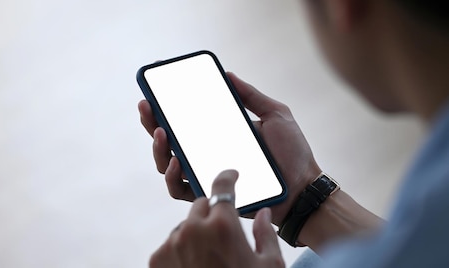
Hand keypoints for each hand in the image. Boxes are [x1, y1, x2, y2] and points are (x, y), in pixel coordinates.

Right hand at [138, 72, 321, 224]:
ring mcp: (204, 174)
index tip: (153, 89)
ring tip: (161, 132)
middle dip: (150, 122)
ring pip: (165, 163)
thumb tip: (228, 74)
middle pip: (167, 139)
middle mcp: (205, 154)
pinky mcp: (208, 194)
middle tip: (147, 106)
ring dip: (157, 148)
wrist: (303, 188)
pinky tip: (175, 162)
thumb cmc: (292, 153)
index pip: (184, 119)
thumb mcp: (275, 115)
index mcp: (216, 134)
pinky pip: (179, 188)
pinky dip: (172, 176)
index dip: (164, 106)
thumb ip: (251, 96)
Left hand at [149, 170, 284, 267]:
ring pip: (184, 226)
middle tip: (224, 233)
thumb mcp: (270, 266)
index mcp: (223, 225)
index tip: (230, 175)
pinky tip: (194, 267)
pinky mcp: (156, 259)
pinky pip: (170, 244)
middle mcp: (193, 229)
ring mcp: (172, 244)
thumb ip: (265, 235)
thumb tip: (262, 214)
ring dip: (195, 233)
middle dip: (212, 213)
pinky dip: (180, 251)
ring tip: (209, 259)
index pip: (222, 187)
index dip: (227, 177)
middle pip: (201, 206)